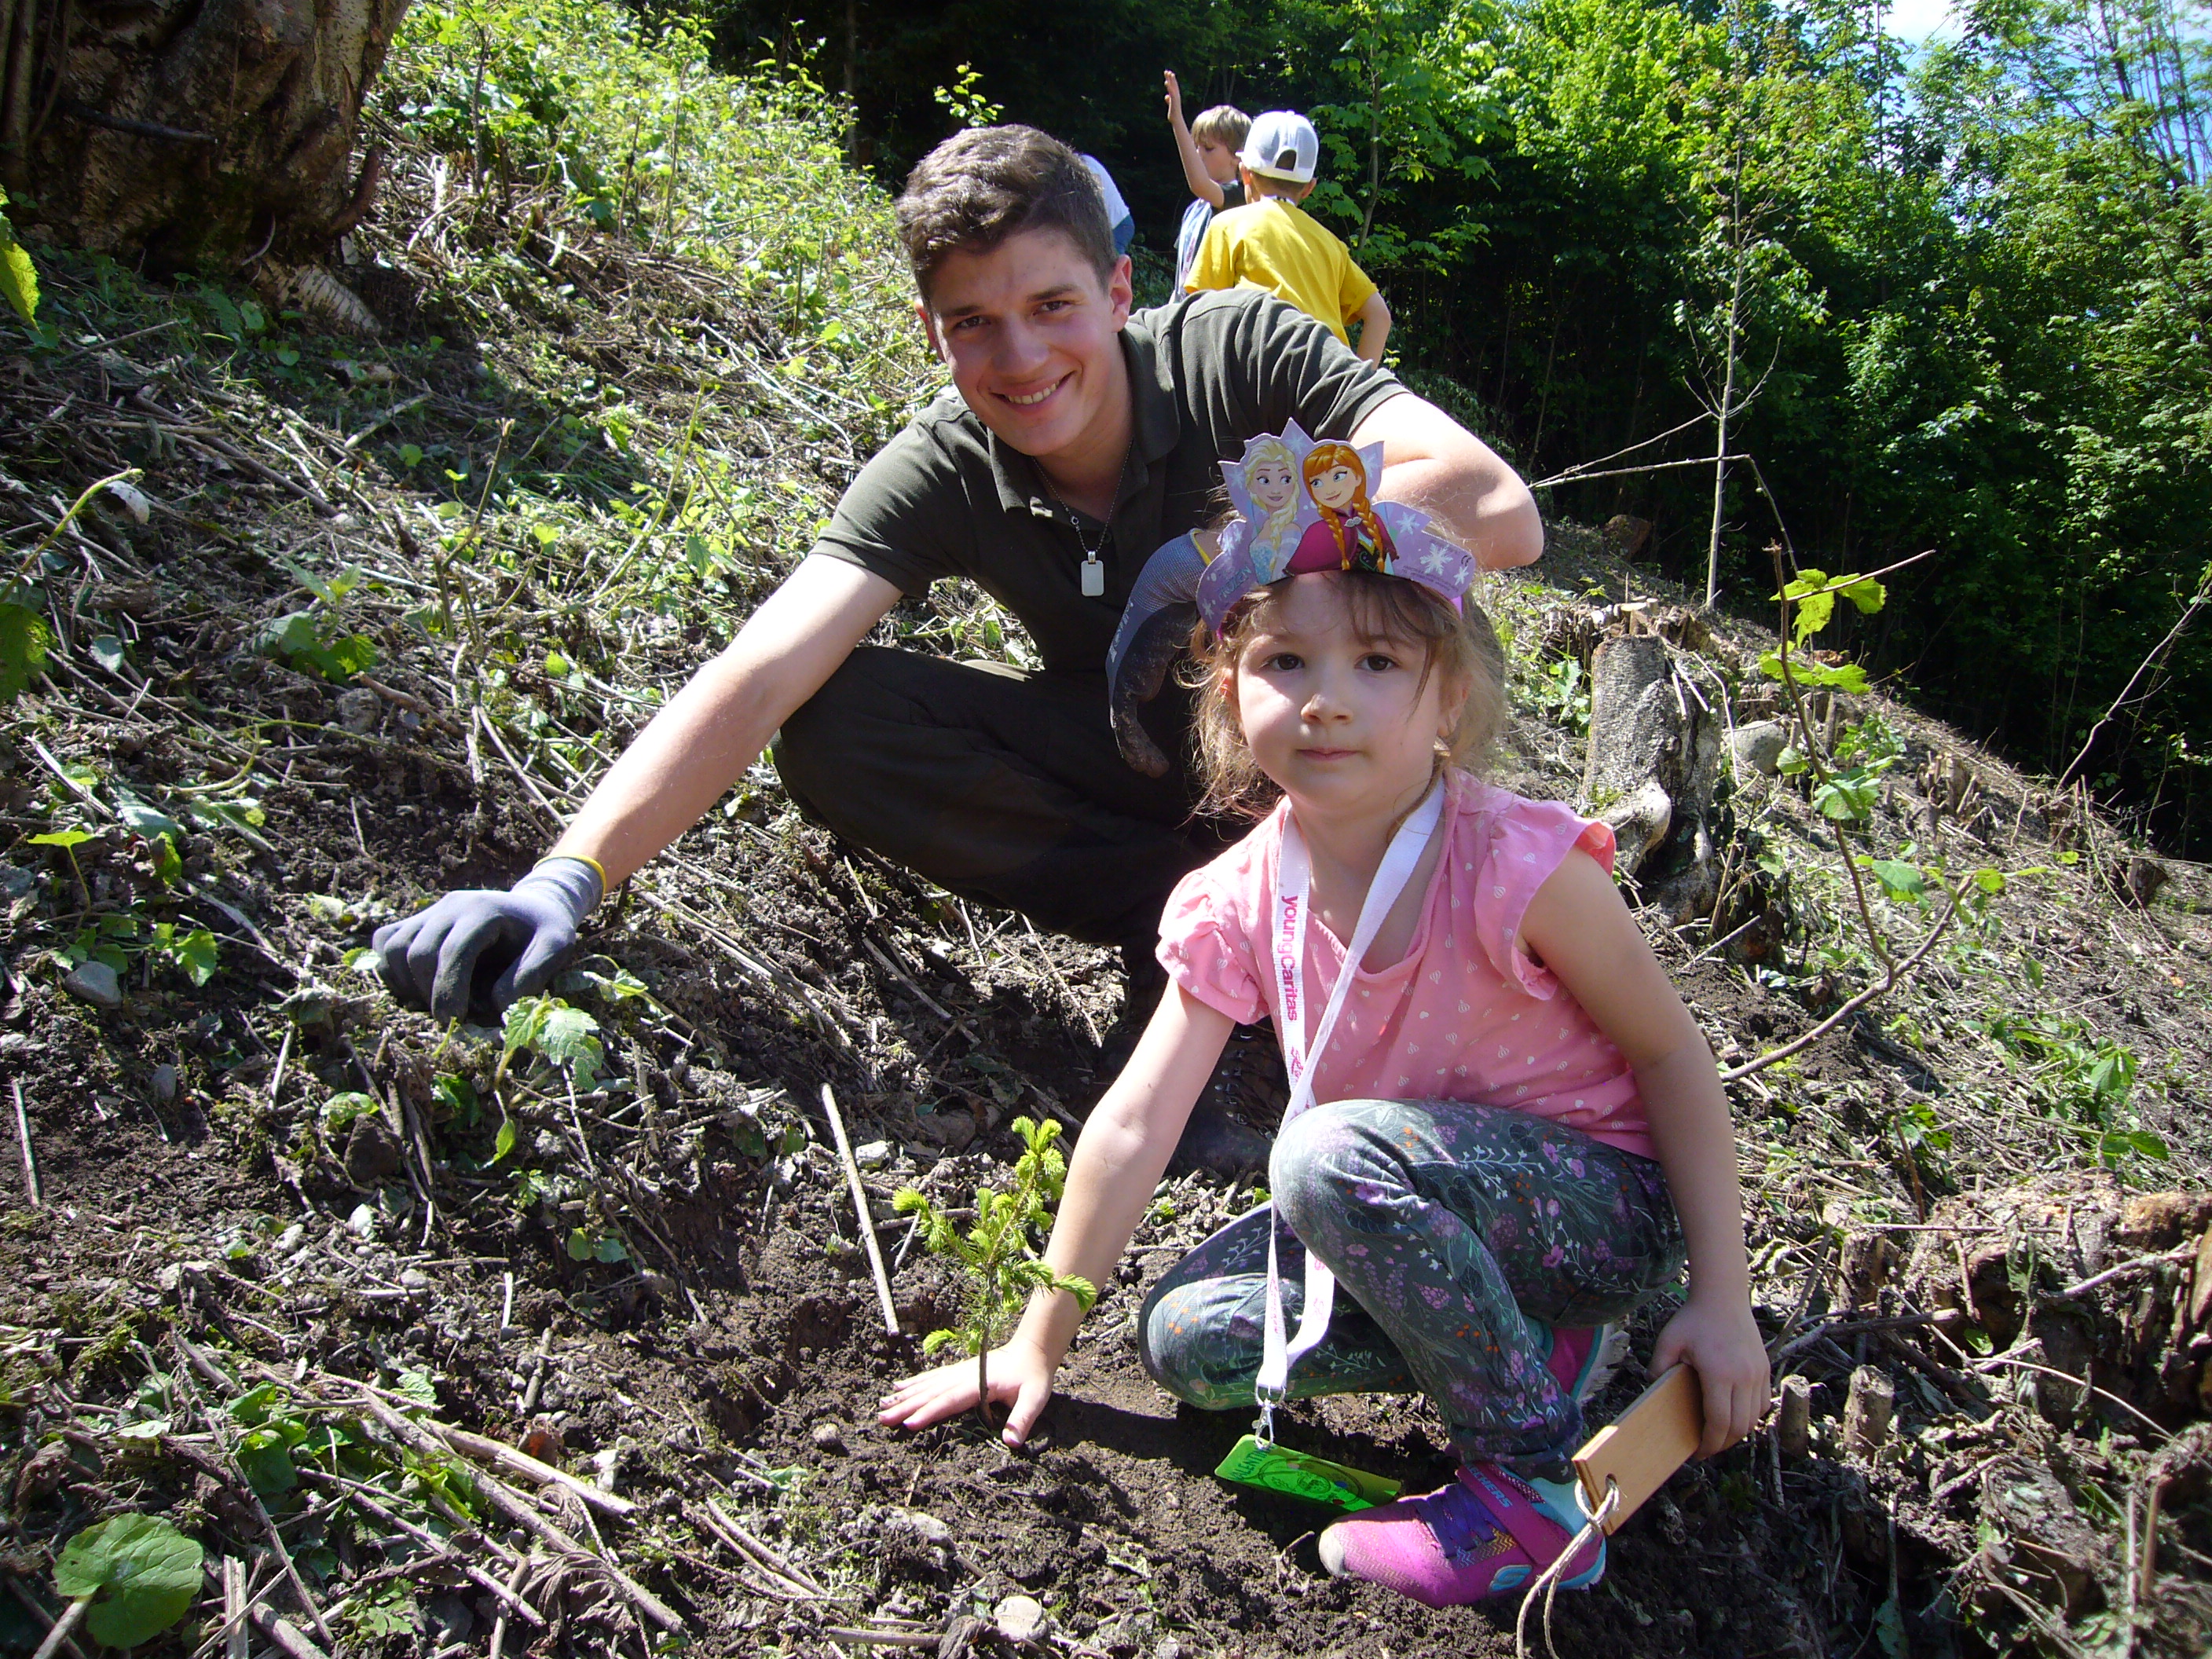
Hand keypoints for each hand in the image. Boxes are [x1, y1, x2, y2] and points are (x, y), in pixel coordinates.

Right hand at [371, 858, 600, 1022]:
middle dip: (430, 994)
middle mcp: (450, 906)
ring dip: (407, 985)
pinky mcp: (417, 921)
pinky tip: (418, 988)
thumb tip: (495, 1004)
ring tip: (435, 1004)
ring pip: (394, 949)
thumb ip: (533, 975)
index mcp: (483, 910)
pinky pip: (386, 942)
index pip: (453, 952)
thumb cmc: (543, 931)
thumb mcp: (556, 947)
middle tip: (452, 1020)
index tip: (454, 1023)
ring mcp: (429, 912)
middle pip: (418, 953)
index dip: (449, 991)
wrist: (532, 907)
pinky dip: (392, 969)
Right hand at [879, 1341, 1056, 1447]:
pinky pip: (931, 1378)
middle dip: (905, 1406)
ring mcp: (959, 1372)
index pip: (949, 1400)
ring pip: (927, 1385)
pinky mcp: (958, 1372)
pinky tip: (898, 1388)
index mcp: (978, 1383)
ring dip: (904, 1396)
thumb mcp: (1034, 1398)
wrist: (1032, 1350)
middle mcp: (963, 1376)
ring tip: (881, 1405)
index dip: (928, 1412)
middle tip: (882, 1419)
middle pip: (931, 1393)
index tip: (908, 1423)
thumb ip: (1022, 1419)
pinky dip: (913, 1383)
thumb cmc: (1033, 1376)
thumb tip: (1011, 1442)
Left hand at [1163, 69, 1182, 120]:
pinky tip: (1167, 83)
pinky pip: (1171, 92)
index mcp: (1175, 96)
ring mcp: (1175, 97)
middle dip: (1170, 78)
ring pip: (1173, 86)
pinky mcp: (1174, 101)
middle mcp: (1176, 95)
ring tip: (1168, 74)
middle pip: (1173, 84)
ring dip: (1170, 80)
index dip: (1171, 79)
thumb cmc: (1173, 113)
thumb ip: (1168, 99)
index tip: (1168, 73)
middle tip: (1167, 71)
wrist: (1176, 119)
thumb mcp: (1170, 104)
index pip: (1173, 86)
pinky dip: (1169, 87)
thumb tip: (1166, 96)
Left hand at [1650, 1294, 1770, 1458]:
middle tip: (1707, 1448)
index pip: (1719, 1422)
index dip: (1710, 1443)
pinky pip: (1762, 1403)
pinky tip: (1735, 1416)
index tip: (1699, 1452)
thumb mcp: (1668, 1341)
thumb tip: (1653, 1393)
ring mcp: (1758, 1374)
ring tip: (1719, 1435)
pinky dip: (1750, 1416)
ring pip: (1754, 1418)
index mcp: (1720, 1374)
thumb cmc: (1694, 1319)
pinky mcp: (1765, 1369)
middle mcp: (1744, 1377)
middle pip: (1739, 1426)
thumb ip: (1658, 1368)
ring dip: (1738, 1432)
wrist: (1723, 1296)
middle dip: (1723, 1443)